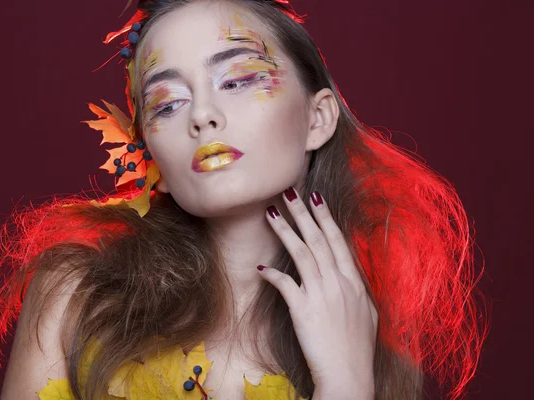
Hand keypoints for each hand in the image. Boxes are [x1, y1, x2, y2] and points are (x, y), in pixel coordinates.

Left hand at [257, 187, 377, 398]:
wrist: (349, 376)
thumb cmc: (357, 349)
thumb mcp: (365, 314)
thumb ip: (355, 290)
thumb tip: (345, 275)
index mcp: (354, 282)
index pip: (337, 242)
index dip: (325, 218)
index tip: (316, 199)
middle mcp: (338, 283)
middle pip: (317, 240)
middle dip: (302, 213)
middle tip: (289, 192)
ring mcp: (321, 294)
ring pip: (300, 254)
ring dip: (284, 231)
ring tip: (270, 213)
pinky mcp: (303, 310)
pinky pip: (284, 285)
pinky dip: (272, 274)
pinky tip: (260, 267)